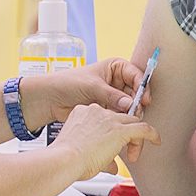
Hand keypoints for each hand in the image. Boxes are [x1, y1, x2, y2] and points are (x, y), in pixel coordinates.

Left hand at [23, 58, 145, 128]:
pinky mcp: (108, 109)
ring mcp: (113, 96)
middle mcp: (117, 81)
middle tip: (137, 114)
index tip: (144, 99)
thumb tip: (130, 105)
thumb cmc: (68, 83)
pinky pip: (120, 115)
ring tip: (130, 122)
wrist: (51, 99)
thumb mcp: (92, 86)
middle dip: (137, 103)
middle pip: (136, 92)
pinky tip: (122, 127)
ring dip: (131, 114)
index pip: (136, 75)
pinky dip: (122, 121)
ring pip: (130, 106)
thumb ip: (112, 96)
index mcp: (116, 68)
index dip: (142, 87)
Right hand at [51, 104, 158, 179]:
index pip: (105, 117)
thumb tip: (112, 167)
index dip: (111, 131)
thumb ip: (101, 158)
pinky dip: (151, 134)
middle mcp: (97, 111)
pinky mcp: (120, 130)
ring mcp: (109, 119)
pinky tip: (156, 140)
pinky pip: (143, 128)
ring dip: (136, 137)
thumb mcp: (82, 154)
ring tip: (135, 151)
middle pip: (120, 117)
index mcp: (83, 112)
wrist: (64, 160)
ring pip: (132, 122)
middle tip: (126, 149)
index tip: (111, 144)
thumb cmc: (66, 159)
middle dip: (125, 133)